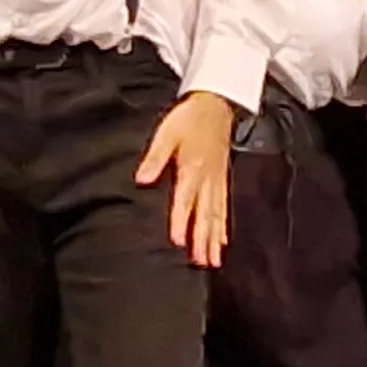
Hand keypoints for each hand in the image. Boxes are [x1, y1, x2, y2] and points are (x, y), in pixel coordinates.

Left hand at [135, 91, 236, 268]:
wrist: (216, 103)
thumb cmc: (189, 118)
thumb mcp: (166, 133)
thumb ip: (155, 158)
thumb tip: (141, 179)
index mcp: (192, 168)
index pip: (185, 200)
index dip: (181, 222)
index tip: (178, 242)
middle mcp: (207, 178)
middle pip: (205, 214)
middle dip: (203, 240)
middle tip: (201, 263)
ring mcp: (217, 180)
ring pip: (216, 214)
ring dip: (214, 239)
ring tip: (212, 261)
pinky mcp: (222, 179)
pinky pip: (224, 207)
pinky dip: (223, 226)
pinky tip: (222, 240)